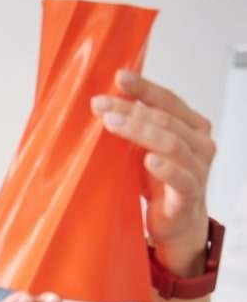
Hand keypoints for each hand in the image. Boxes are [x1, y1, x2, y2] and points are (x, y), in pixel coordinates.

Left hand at [90, 70, 216, 274]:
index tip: (118, 77)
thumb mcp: (143, 151)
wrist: (176, 225)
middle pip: (165, 119)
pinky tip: (148, 160)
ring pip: (171, 143)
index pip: (168, 100)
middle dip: (131, 109)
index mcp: (192, 126)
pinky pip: (180, 178)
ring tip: (112, 124)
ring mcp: (198, 168)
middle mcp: (200, 143)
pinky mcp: (190, 195)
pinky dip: (164, 168)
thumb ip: (134, 128)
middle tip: (102, 105)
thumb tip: (101, 104)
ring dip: (140, 131)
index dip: (143, 88)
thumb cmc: (160, 184)